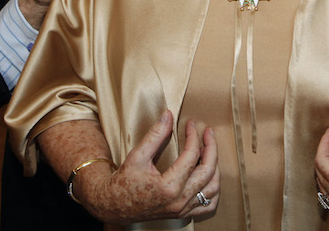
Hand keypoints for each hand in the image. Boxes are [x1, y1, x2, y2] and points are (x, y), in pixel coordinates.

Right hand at [82, 111, 219, 224]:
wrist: (113, 205)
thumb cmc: (124, 181)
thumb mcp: (137, 155)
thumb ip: (155, 135)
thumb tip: (168, 114)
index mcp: (168, 187)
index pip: (191, 156)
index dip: (193, 136)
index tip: (190, 124)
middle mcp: (179, 201)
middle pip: (208, 171)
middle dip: (211, 148)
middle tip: (208, 133)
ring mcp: (183, 210)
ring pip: (213, 189)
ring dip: (215, 167)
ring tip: (210, 151)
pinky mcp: (183, 214)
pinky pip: (208, 206)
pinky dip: (214, 190)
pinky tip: (209, 175)